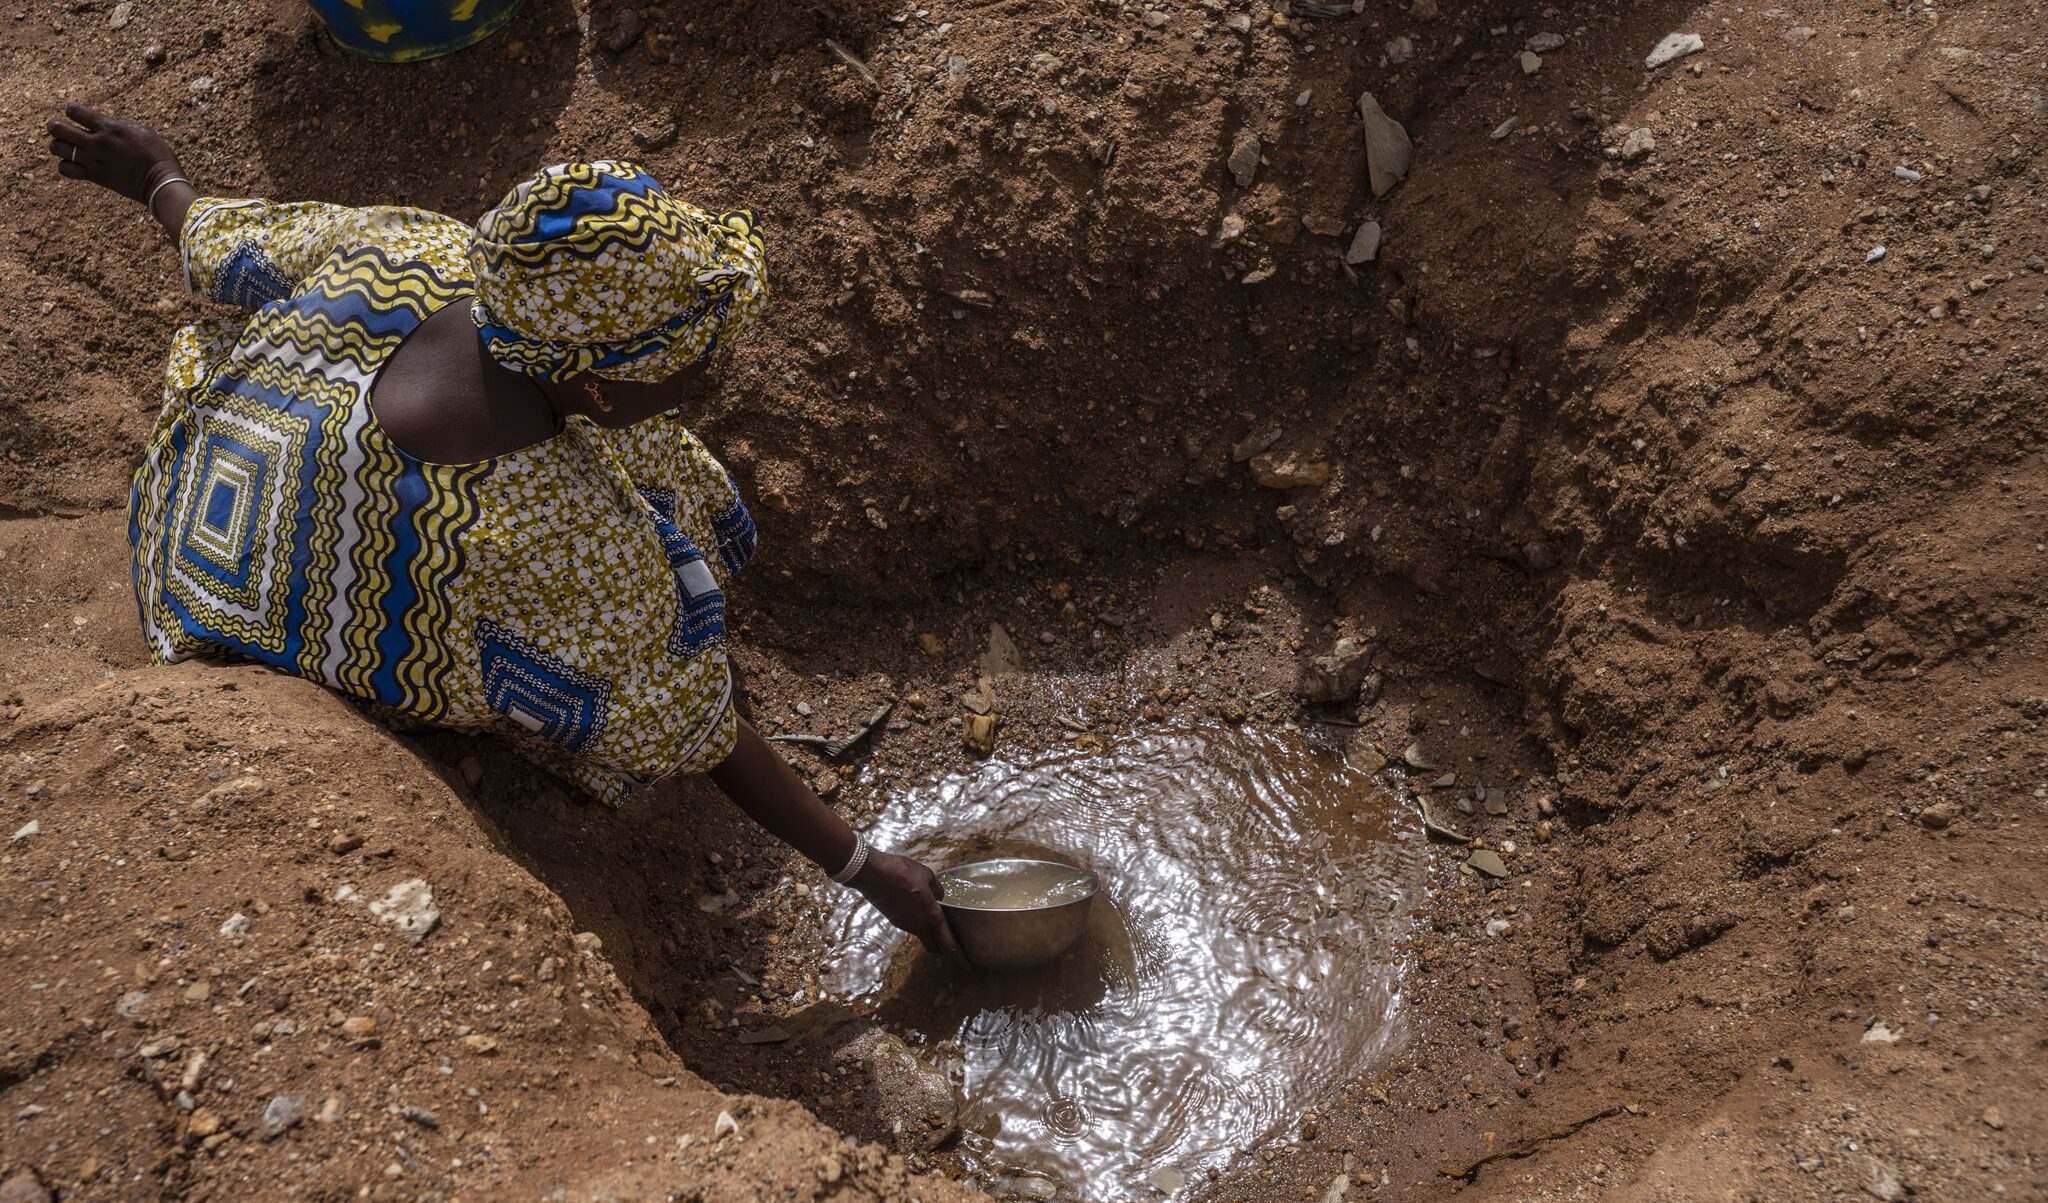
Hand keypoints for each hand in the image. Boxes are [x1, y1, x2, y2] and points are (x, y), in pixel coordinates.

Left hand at [48, 103, 182, 204]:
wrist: (161, 183)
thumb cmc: (156, 153)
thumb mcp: (141, 129)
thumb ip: (116, 120)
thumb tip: (96, 112)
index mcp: (109, 127)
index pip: (73, 110)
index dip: (73, 110)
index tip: (81, 116)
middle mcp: (96, 142)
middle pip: (57, 128)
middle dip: (56, 126)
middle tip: (65, 129)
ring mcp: (93, 160)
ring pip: (56, 148)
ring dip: (59, 145)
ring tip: (70, 146)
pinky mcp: (93, 176)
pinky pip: (65, 169)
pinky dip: (66, 165)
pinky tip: (75, 163)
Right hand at [852, 850, 964, 962]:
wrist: (872, 874)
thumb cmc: (902, 872)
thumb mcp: (927, 876)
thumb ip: (937, 889)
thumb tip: (940, 896)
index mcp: (931, 915)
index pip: (947, 943)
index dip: (957, 957)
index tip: (966, 968)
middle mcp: (918, 926)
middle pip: (934, 947)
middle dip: (944, 951)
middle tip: (954, 949)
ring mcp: (904, 925)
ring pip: (922, 936)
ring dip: (931, 935)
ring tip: (937, 925)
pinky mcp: (894, 920)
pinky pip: (912, 927)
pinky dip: (919, 925)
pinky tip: (919, 911)